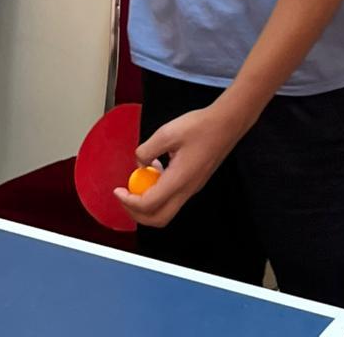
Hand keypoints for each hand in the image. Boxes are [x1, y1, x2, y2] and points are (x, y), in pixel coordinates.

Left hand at [113, 103, 245, 227]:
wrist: (225, 125)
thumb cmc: (200, 127)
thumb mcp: (166, 133)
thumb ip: (147, 149)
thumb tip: (139, 162)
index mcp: (179, 180)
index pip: (149, 204)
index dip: (129, 201)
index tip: (118, 191)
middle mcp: (186, 190)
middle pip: (158, 218)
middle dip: (136, 212)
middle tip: (124, 197)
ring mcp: (191, 188)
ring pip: (166, 210)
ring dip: (147, 203)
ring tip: (138, 181)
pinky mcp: (193, 183)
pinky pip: (172, 197)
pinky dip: (158, 192)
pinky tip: (155, 170)